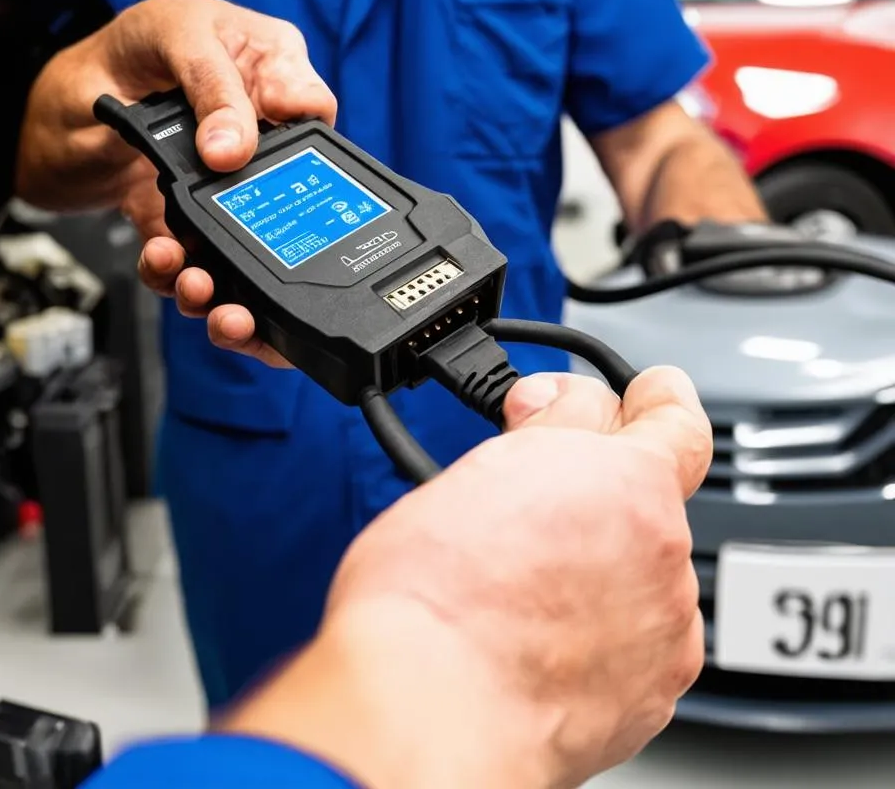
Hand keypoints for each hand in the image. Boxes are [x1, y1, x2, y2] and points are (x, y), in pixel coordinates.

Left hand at [20, 0, 335, 367]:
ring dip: (227, 274)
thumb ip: (210, 87)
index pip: (314, 111)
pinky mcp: (189, 221)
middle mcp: (254, 130)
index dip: (305, 147)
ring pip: (250, 239)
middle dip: (272, 237)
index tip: (252, 162)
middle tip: (247, 258)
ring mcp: (222, 181)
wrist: (42, 120)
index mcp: (267, 67)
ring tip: (198, 280)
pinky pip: (199, 258)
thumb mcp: (168, 36)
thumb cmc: (114, 49)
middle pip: (291, 193)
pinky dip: (179, 273)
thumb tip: (235, 148)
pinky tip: (162, 261)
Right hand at [224, 366, 711, 788]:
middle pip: (644, 499)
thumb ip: (548, 425)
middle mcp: (661, 553)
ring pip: (636, 572)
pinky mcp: (647, 698)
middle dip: (595, 491)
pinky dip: (600, 631)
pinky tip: (539, 636)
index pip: (675, 418)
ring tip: (520, 585)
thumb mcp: (482, 464)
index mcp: (629, 482)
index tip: (653, 393)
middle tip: (528, 501)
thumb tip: (562, 404)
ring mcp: (661, 631)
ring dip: (597, 565)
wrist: (427, 710)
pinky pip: (634, 640)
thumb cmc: (435, 595)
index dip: (661, 399)